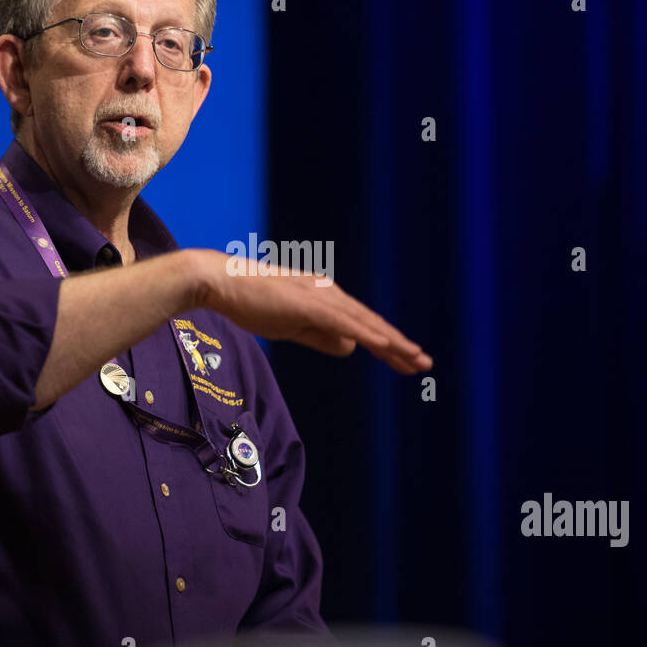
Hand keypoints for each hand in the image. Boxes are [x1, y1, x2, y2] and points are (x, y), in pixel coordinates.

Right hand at [185, 249, 432, 374]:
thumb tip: (351, 349)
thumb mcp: (293, 326)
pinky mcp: (308, 303)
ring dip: (391, 342)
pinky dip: (367, 334)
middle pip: (370, 323)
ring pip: (364, 323)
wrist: (222, 283)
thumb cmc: (252, 304)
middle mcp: (329, 293)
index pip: (362, 325)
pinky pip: (344, 322)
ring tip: (415, 359)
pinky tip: (386, 346)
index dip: (386, 344)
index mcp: (325, 299)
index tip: (406, 360)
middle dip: (399, 345)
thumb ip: (322, 337)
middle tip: (424, 364)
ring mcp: (320, 297)